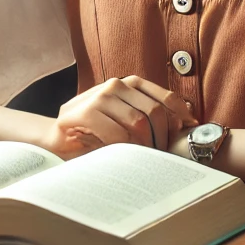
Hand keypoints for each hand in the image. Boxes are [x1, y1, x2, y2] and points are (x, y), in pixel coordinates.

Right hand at [46, 75, 197, 158]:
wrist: (56, 136)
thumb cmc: (95, 131)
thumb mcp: (124, 119)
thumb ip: (149, 116)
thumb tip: (187, 122)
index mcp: (130, 84)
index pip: (166, 97)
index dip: (180, 117)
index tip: (188, 133)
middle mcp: (117, 85)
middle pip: (155, 112)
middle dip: (163, 138)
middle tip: (160, 157)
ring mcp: (100, 97)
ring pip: (139, 123)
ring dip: (145, 147)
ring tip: (142, 160)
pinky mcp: (85, 113)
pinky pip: (118, 135)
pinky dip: (125, 150)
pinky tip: (122, 157)